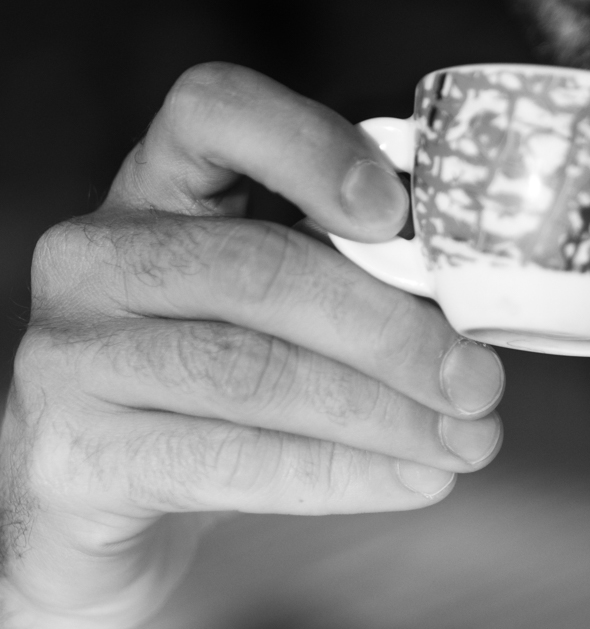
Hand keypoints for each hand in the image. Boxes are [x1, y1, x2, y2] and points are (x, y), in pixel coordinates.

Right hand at [0, 62, 505, 628]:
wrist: (92, 518)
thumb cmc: (208, 395)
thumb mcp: (269, 310)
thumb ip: (346, 273)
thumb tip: (477, 296)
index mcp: (153, 187)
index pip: (213, 111)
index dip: (309, 145)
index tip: (397, 212)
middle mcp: (94, 254)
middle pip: (257, 266)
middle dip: (392, 328)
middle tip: (482, 379)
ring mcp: (69, 355)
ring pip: (251, 370)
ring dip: (383, 411)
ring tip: (469, 440)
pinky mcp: (71, 454)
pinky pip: (228, 460)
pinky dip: (341, 473)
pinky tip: (414, 481)